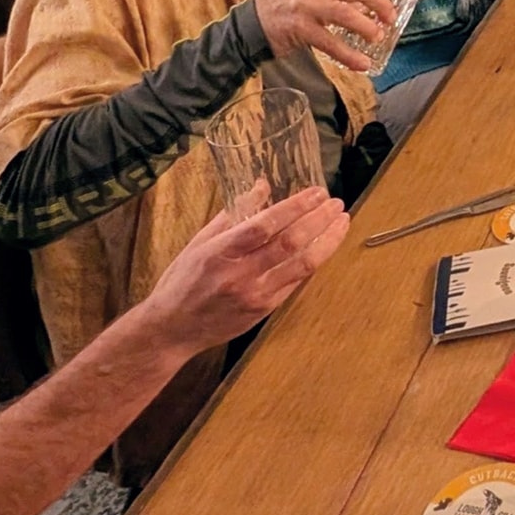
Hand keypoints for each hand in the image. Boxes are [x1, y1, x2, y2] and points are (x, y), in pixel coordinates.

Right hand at [134, 187, 350, 359]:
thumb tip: (262, 186)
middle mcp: (240, 274)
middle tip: (336, 203)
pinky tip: (325, 246)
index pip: (265, 225)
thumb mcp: (200, 241)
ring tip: (342, 222)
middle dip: (319, 220)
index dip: (295, 207)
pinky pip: (296, 282)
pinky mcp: (265, 310)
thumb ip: (234, 213)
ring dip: (327, 241)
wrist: (173, 329)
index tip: (317, 192)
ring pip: (302, 265)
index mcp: (220, 252)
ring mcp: (256, 295)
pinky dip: (314, 262)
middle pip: (290, 243)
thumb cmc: (183, 280)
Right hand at [255, 0, 406, 68]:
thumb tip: (368, 6)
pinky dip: (349, 55)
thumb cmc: (286, 9)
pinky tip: (362, 64)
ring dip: (366, 27)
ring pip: (346, 14)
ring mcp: (307, 6)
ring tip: (377, 38)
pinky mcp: (300, 28)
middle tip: (390, 19)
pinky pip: (330, 43)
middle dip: (379, 3)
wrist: (252, 24)